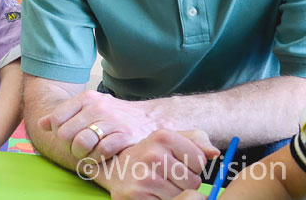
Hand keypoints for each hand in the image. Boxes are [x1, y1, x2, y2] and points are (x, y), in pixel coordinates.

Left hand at [38, 89, 157, 160]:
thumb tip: (41, 124)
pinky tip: (103, 156)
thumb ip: (65, 115)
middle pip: (66, 134)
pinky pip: (101, 151)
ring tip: (89, 154)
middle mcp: (98, 107)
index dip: (58, 133)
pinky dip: (98, 157)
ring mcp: (112, 121)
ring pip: (81, 143)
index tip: (68, 139)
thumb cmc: (115, 115)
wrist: (151, 117)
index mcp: (86, 98)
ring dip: (82, 155)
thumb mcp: (89, 108)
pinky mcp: (125, 136)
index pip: (57, 118)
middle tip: (78, 149)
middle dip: (69, 147)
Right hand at [98, 129, 218, 199]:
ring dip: (175, 195)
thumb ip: (197, 141)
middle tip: (165, 177)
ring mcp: (144, 176)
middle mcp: (152, 154)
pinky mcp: (137, 196)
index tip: (175, 163)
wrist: (116, 171)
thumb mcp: (171, 141)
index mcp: (163, 136)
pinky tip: (154, 195)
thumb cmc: (151, 156)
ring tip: (159, 186)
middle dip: (184, 183)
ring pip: (184, 196)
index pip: (200, 161)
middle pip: (194, 181)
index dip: (192, 166)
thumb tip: (215, 153)